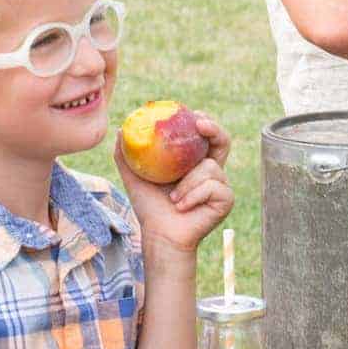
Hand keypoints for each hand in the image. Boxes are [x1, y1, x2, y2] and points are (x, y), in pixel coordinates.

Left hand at [114, 114, 234, 253]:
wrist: (159, 234)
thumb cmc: (150, 207)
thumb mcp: (135, 177)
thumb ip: (127, 154)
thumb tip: (122, 128)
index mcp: (193, 162)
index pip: (204, 136)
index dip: (203, 122)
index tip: (192, 114)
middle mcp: (211, 171)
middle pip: (223, 141)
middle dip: (215, 129)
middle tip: (200, 125)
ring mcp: (221, 186)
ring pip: (210, 168)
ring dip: (188, 183)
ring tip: (173, 198)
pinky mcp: (226, 200)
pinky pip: (213, 187)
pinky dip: (193, 195)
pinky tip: (182, 206)